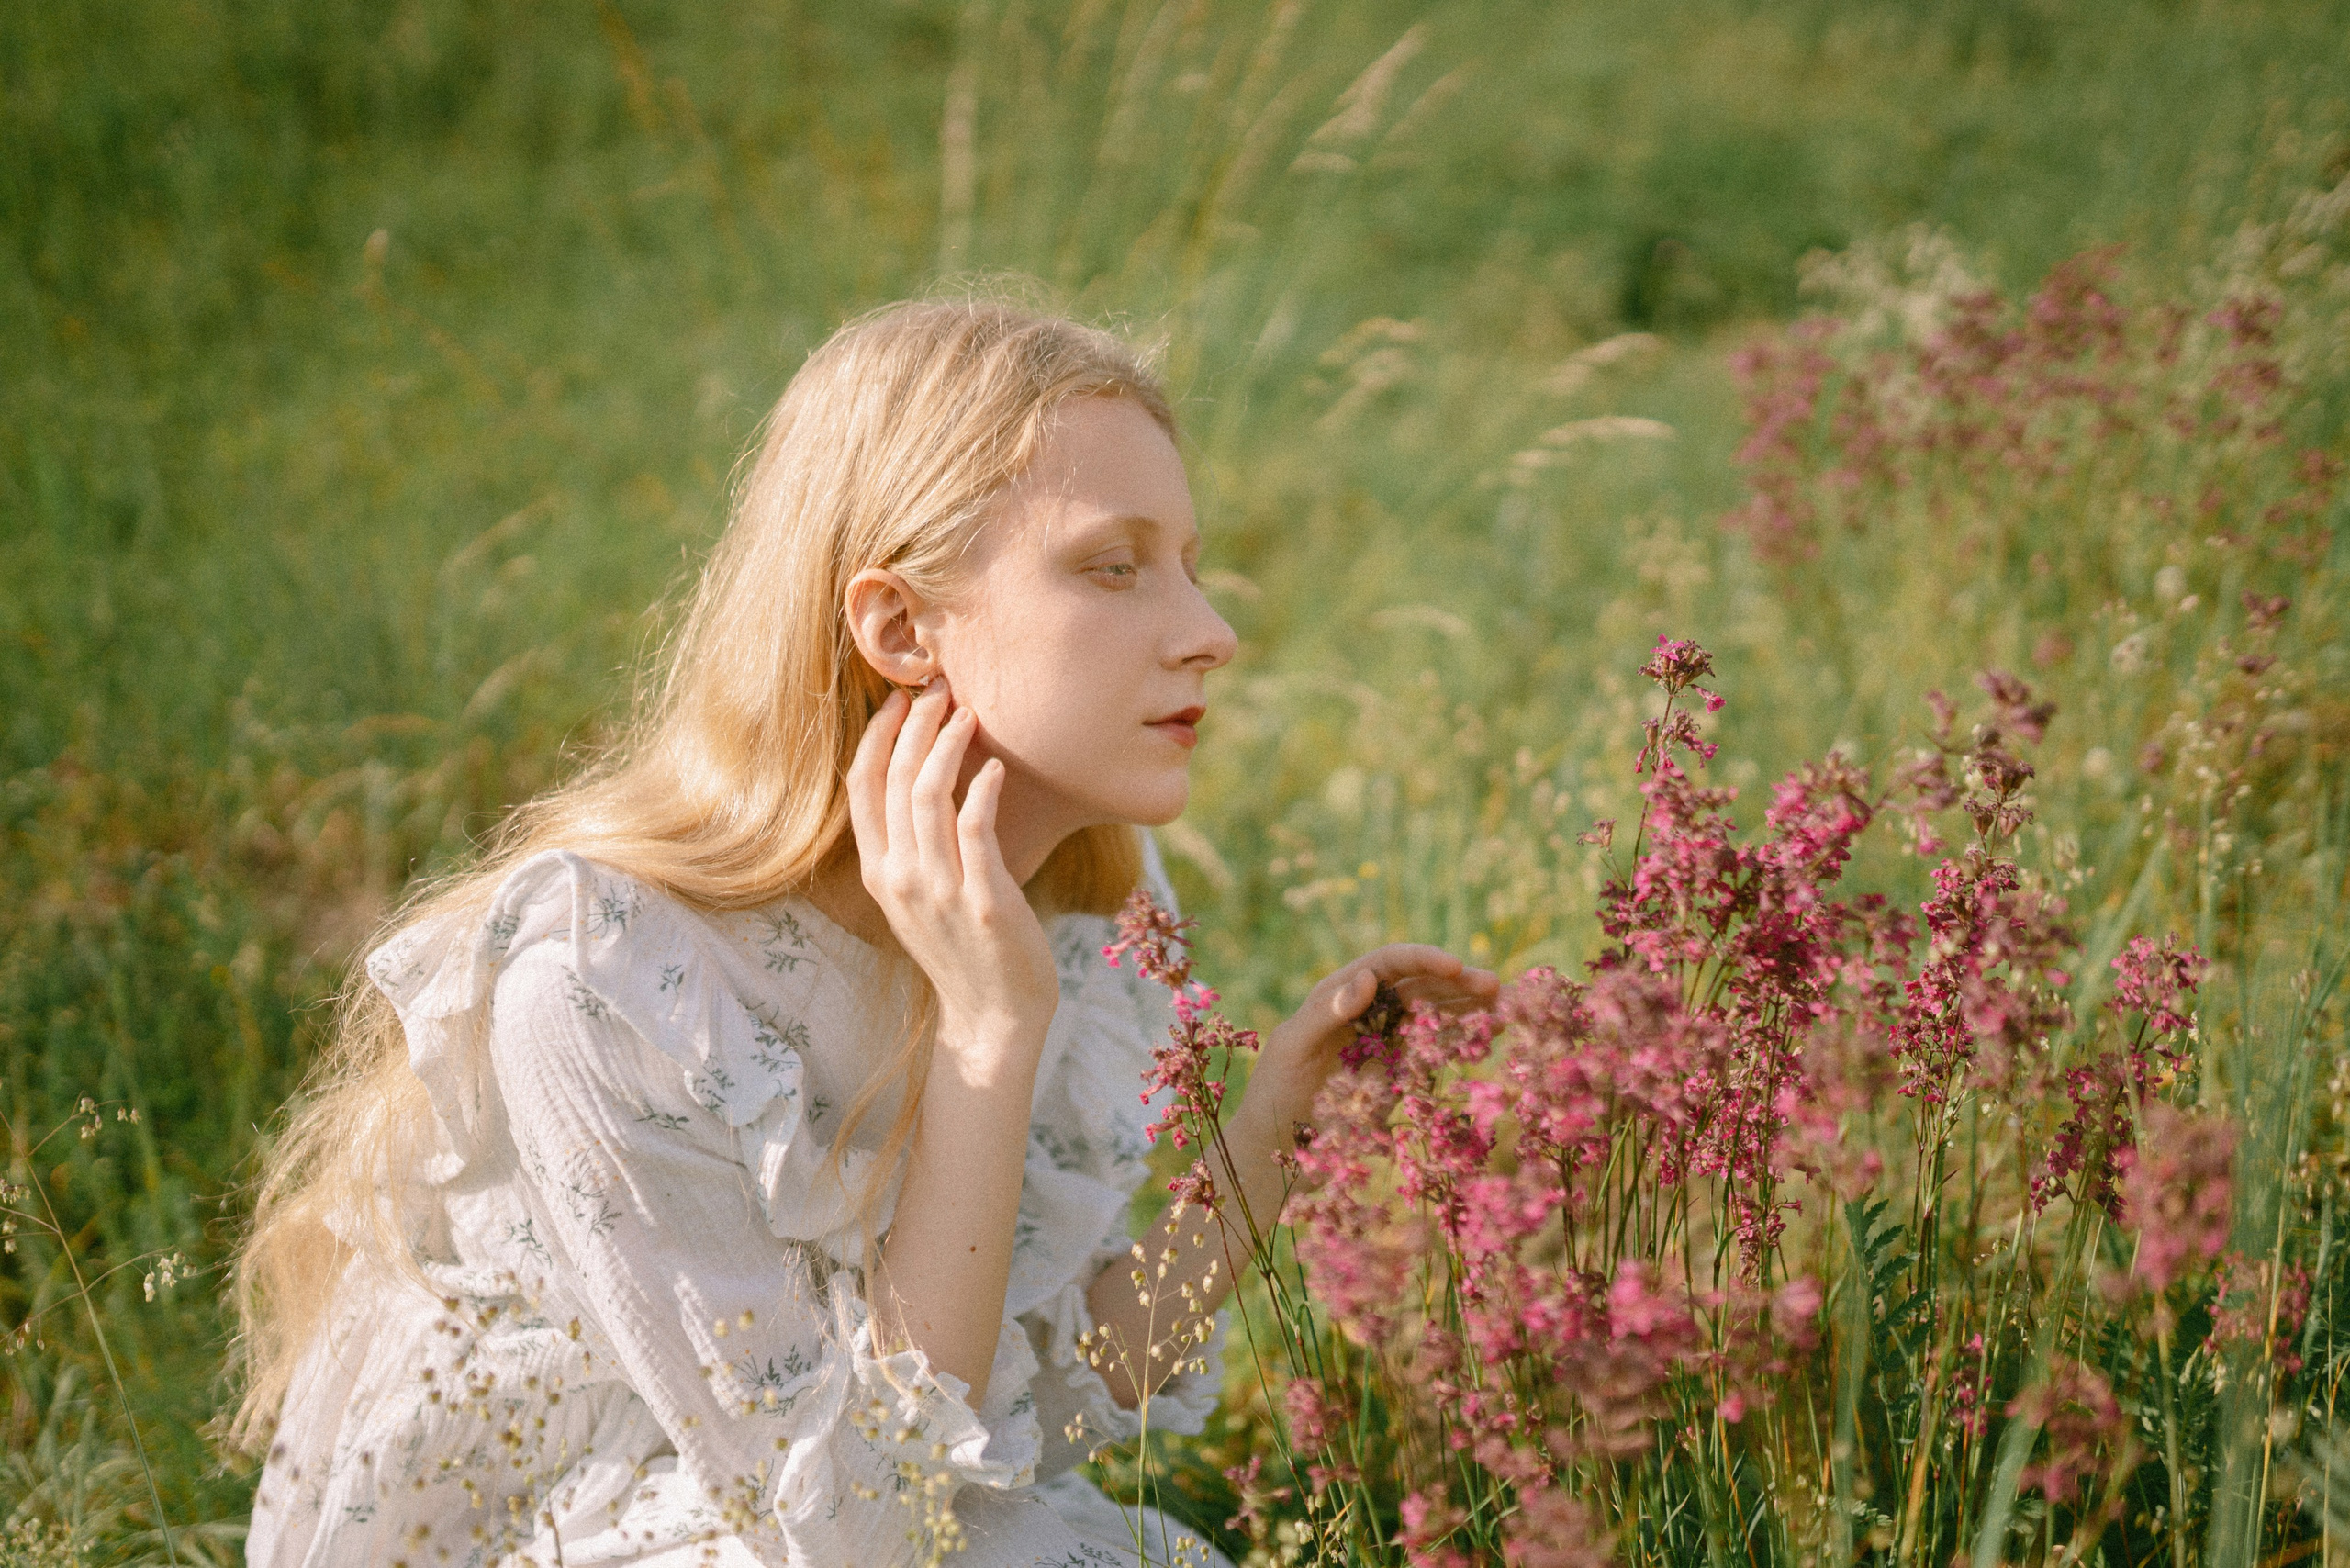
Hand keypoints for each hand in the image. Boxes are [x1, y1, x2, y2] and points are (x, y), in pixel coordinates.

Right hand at [846, 679, 1057, 1079]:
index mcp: (880, 873)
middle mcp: (900, 878)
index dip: (878, 737)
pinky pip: (976, 829)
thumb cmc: (967, 950)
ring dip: (947, 745)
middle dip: (914, 726)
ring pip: (929, 796)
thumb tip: (929, 782)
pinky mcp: (982, 901)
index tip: (899, 700)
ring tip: (968, 713)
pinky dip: (982, 790)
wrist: (993, 1017)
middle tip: (940, 690)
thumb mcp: (924, 896)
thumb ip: (917, 845)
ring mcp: (938, 891)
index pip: (862, 788)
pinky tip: (995, 767)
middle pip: (894, 781)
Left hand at [1238, 945, 1499, 1134]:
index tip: (1455, 967)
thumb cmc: (1276, 1090)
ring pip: (1436, 1013)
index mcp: (1341, 992)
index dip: (1423, 960)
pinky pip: (1437, 1047)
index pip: (1388, 964)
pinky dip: (1464, 1037)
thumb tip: (1369, 980)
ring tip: (1506, 1006)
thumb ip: (1327, 1012)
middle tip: (1496, 987)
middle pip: (1421, 985)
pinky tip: (1493, 1031)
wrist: (1278, 1145)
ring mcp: (1388, 1039)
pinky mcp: (1402, 1070)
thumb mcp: (1294, 1047)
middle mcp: (1369, 1009)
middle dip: (1458, 982)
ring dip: (1470, 1006)